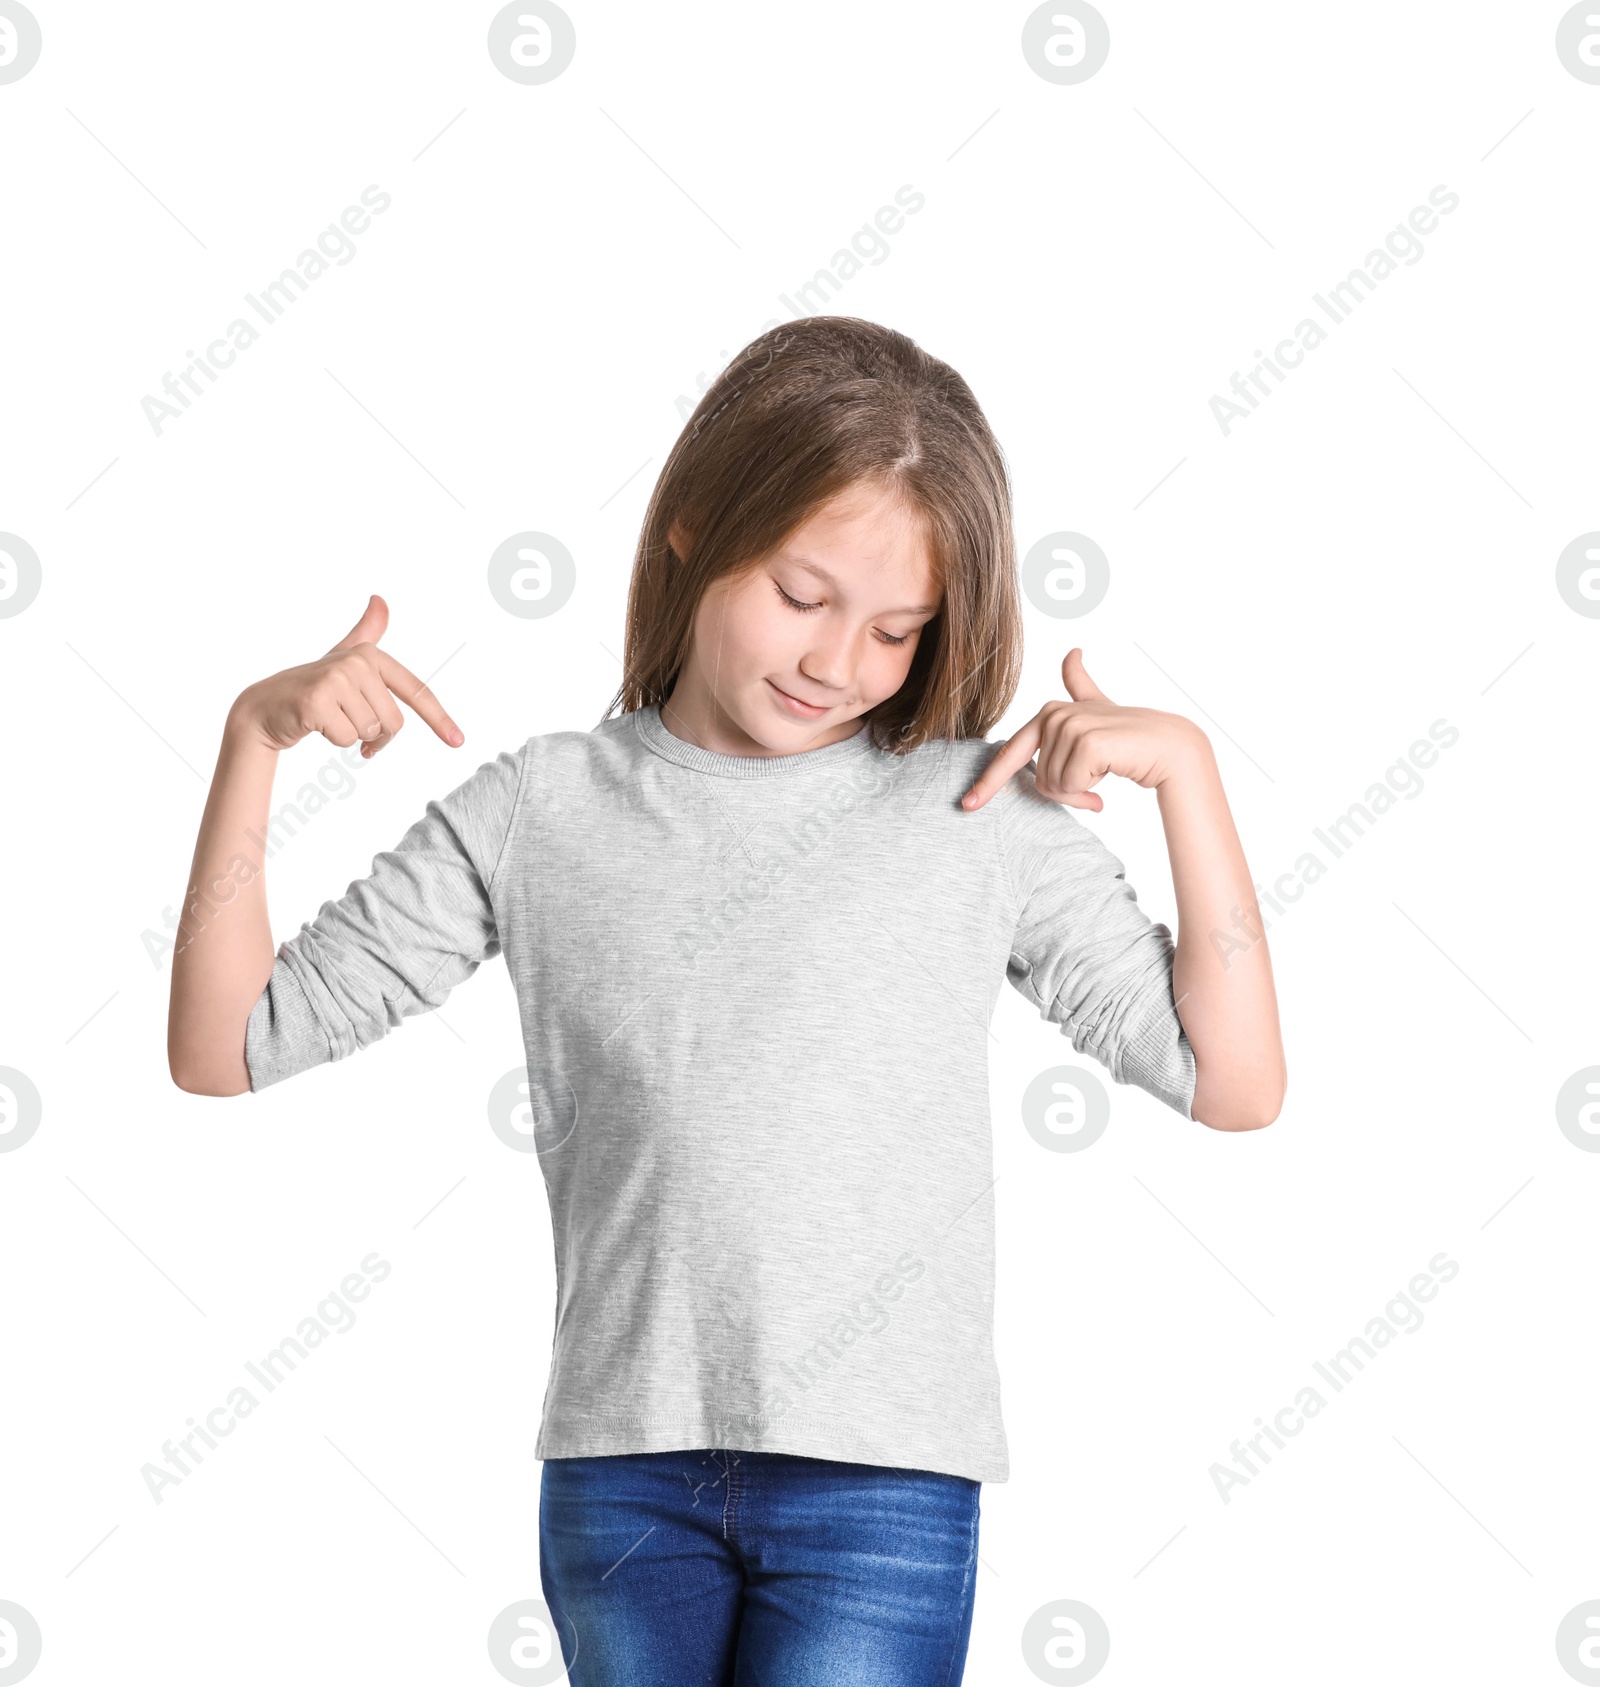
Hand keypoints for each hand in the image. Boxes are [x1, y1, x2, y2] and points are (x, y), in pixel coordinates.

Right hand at [230, 594, 463, 758]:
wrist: (265, 705)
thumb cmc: (311, 686)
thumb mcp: (342, 658)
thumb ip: (366, 632)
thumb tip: (380, 599)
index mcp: (370, 656)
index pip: (415, 690)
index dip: (439, 718)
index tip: (458, 742)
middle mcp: (356, 663)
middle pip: (393, 723)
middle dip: (377, 737)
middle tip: (352, 728)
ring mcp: (335, 680)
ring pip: (370, 732)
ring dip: (352, 738)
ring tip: (330, 721)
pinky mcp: (317, 701)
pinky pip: (347, 739)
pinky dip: (334, 740)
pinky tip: (315, 724)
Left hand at [961, 648, 1202, 811]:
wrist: (1170, 747)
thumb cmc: (1131, 738)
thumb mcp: (1098, 713)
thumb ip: (1079, 686)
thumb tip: (1072, 652)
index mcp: (1050, 713)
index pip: (1012, 751)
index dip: (989, 781)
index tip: (969, 804)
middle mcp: (1054, 714)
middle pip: (1037, 780)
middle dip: (1064, 794)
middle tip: (1093, 792)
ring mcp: (1069, 725)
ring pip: (1053, 786)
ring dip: (1080, 793)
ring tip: (1106, 774)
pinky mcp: (1086, 741)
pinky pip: (1070, 787)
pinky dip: (1089, 792)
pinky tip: (1111, 774)